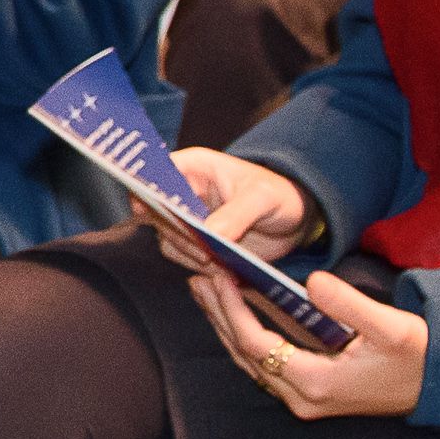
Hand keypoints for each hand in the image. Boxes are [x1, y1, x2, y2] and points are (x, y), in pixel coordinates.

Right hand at [140, 148, 318, 271]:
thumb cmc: (280, 195)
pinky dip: (200, 267)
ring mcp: (189, 219)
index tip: (149, 212)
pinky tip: (224, 270)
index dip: (144, 190)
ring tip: (218, 263)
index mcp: (193, 168)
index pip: (152, 173)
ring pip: (168, 239)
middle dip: (178, 235)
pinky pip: (185, 257)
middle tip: (205, 252)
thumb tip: (209, 235)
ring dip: (189, 255)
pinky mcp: (198, 243)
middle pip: (157, 213)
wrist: (295, 221)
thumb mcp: (263, 198)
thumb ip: (236, 214)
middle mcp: (184, 192)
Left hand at [187, 262, 426, 418]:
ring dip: (226, 323)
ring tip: (207, 288)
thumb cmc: (419, 357)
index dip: (231, 310)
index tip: (218, 276)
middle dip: (218, 314)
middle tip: (199, 276)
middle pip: (243, 353)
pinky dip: (246, 333)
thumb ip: (350, 305)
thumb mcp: (392, 327)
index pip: (256, 344)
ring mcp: (304, 398)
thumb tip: (313, 283)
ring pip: (250, 360)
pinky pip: (265, 362)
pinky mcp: (309, 392)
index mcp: (317, 383)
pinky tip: (237, 308)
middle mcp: (303, 397)